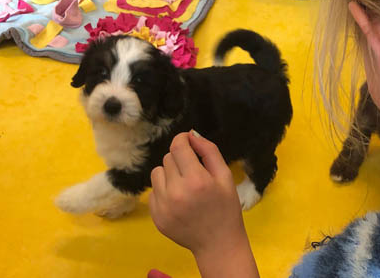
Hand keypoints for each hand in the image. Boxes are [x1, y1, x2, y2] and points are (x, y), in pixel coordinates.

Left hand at [149, 132, 258, 277]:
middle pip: (168, 158)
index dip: (182, 139)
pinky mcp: (156, 217)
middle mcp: (176, 192)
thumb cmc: (226, 208)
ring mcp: (163, 206)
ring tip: (183, 185)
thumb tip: (191, 135)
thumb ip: (209, 151)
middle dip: (180, 159)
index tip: (188, 141)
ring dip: (169, 173)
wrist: (218, 244)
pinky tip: (178, 200)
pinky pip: (153, 191)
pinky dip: (163, 190)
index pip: (178, 147)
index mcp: (196, 180)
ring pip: (157, 172)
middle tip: (193, 171)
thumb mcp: (225, 176)